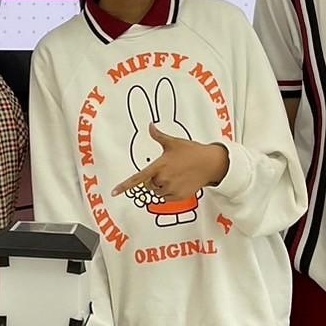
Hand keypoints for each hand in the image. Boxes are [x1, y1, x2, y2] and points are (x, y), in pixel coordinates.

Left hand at [112, 124, 228, 201]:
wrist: (211, 163)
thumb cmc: (192, 152)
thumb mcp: (174, 142)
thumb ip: (158, 136)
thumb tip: (150, 126)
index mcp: (159, 166)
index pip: (138, 178)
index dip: (124, 186)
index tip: (114, 192)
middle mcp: (164, 179)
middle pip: (149, 185)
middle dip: (153, 179)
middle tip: (167, 170)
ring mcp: (171, 189)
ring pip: (157, 193)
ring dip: (161, 187)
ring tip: (175, 176)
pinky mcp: (179, 197)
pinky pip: (167, 199)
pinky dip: (169, 193)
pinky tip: (179, 183)